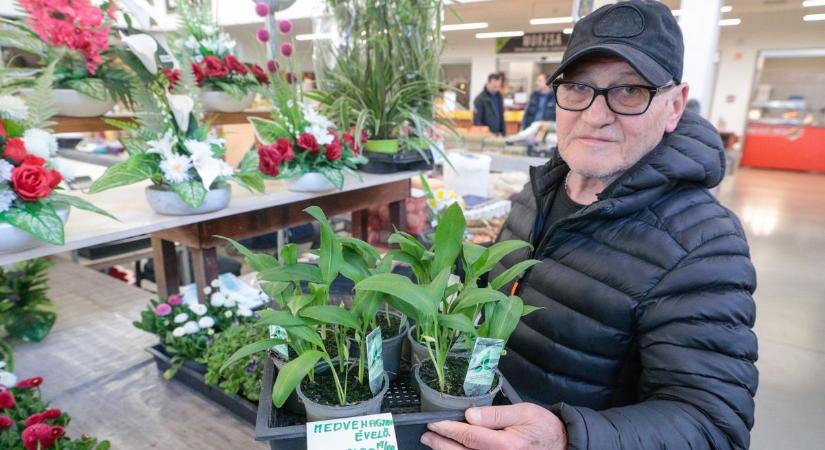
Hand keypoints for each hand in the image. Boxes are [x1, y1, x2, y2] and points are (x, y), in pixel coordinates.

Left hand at [420, 403, 566, 449]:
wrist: (562, 444)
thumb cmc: (543, 427)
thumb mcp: (522, 412)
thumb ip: (494, 414)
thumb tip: (469, 416)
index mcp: (504, 444)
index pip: (468, 436)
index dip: (448, 430)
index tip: (434, 424)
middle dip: (441, 445)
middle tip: (427, 436)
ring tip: (434, 444)